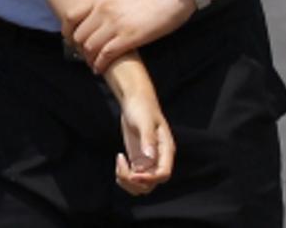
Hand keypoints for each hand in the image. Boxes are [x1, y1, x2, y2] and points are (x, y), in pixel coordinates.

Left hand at [73, 0, 192, 72]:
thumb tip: (101, 19)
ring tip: (93, 65)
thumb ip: (108, 6)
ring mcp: (115, 24)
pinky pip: (106, 54)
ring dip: (89, 59)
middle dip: (80, 49)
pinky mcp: (129, 37)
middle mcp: (103, 10)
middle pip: (79, 35)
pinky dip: (100, 64)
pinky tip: (100, 69)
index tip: (71, 42)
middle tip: (85, 57)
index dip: (68, 32)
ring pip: (89, 46)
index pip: (71, 16)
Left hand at [112, 63, 175, 195]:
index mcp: (166, 151)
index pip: (163, 174)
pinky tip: (119, 160)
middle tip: (121, 165)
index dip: (149, 179)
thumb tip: (150, 158)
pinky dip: (124, 176)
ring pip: (142, 185)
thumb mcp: (144, 121)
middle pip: (151, 184)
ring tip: (119, 163)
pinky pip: (134, 178)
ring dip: (128, 182)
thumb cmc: (142, 108)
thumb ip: (148, 139)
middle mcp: (159, 159)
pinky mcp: (138, 160)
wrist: (135, 101)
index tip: (132, 174)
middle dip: (135, 182)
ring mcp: (148, 161)